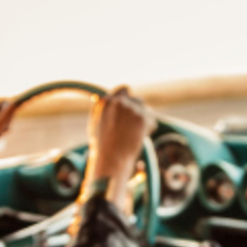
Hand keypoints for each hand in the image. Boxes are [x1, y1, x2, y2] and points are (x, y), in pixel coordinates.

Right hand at [83, 87, 155, 207]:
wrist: (111, 158)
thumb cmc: (102, 146)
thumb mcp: (95, 124)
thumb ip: (101, 108)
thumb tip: (100, 98)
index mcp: (107, 101)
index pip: (124, 89)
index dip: (129, 98)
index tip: (130, 107)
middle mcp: (119, 102)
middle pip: (138, 100)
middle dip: (138, 111)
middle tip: (134, 126)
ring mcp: (131, 109)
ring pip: (147, 110)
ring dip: (144, 120)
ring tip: (135, 134)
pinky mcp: (142, 119)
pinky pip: (152, 121)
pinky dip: (148, 130)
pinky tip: (139, 138)